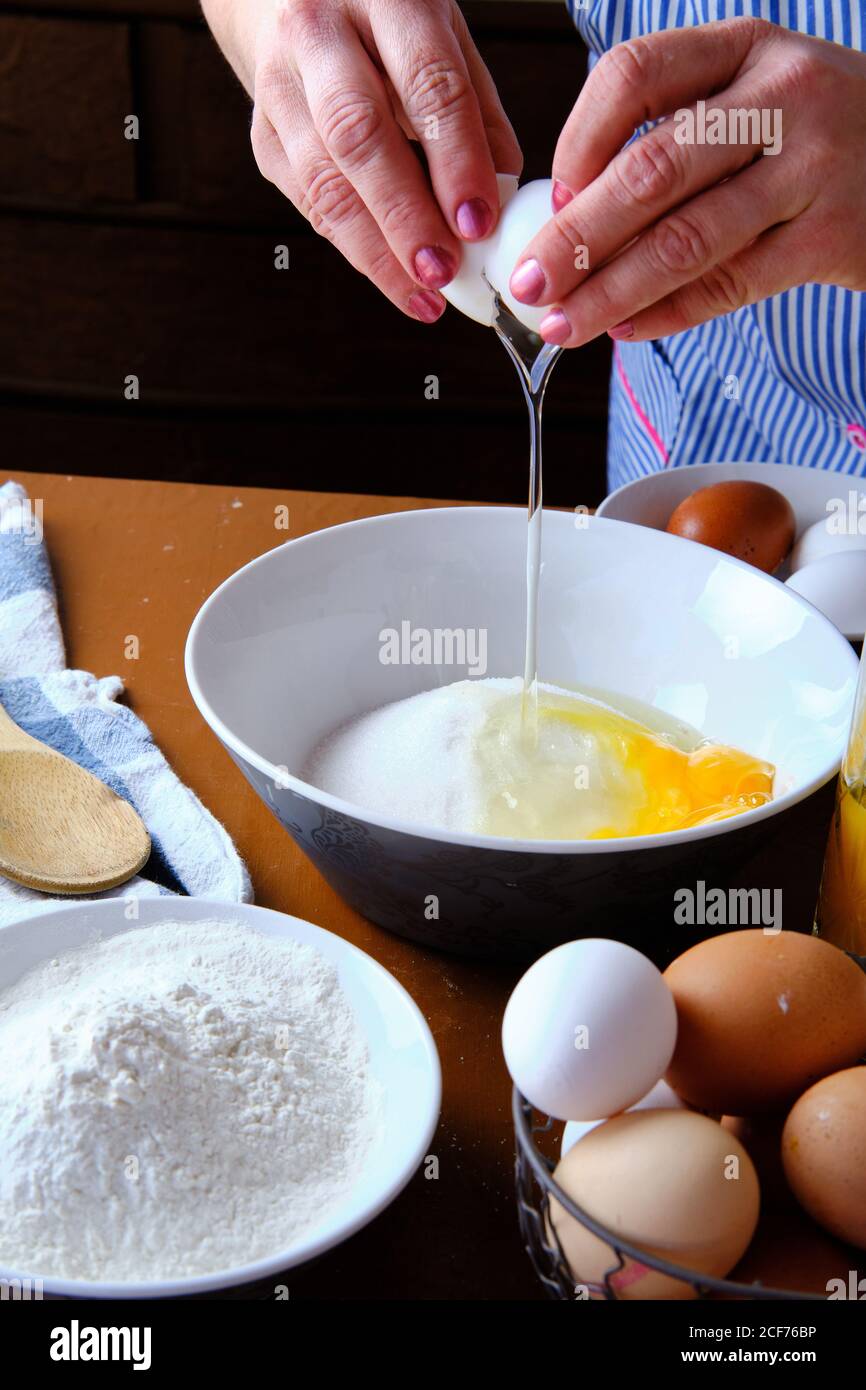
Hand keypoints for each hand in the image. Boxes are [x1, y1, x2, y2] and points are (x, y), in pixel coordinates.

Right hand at [243, 0, 520, 321]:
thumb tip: (503, 197)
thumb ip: (475, 111)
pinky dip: (353, 245)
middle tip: (443, 270)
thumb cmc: (380, 18)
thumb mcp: (441, 33)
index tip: (478, 223)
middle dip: (405, 215)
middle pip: (359, 135)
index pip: (426, 82)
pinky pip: (309, 202)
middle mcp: (319, 33)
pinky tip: (390, 274)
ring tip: (421, 293)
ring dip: (376, 250)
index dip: (455, 159)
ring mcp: (279, 86)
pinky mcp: (263, 135)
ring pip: (323, 180)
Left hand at [507, 18, 865, 346]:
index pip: (633, 75)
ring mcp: (813, 166)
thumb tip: (568, 214)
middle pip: (650, 171)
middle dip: (575, 239)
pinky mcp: (833, 236)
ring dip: (611, 291)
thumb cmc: (812, 139)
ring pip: (686, 239)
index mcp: (744, 48)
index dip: (577, 141)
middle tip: (530, 286)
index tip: (550, 199)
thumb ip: (676, 134)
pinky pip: (731, 285)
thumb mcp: (753, 99)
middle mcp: (782, 97)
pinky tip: (626, 330)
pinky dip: (668, 314)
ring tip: (564, 324)